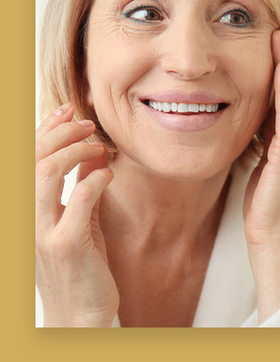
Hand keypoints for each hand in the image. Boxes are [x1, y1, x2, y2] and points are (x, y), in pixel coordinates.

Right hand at [35, 103, 117, 326]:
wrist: (81, 315)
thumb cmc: (81, 267)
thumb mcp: (79, 220)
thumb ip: (80, 187)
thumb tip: (90, 153)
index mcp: (26, 210)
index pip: (26, 158)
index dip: (45, 129)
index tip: (68, 110)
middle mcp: (26, 219)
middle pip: (33, 160)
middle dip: (61, 133)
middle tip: (89, 124)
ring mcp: (41, 233)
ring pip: (45, 175)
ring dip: (75, 151)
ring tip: (98, 146)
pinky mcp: (65, 246)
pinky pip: (78, 201)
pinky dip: (94, 180)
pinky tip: (109, 174)